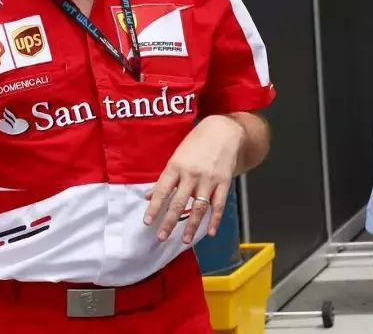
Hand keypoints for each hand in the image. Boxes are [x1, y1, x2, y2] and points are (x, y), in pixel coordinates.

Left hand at [143, 115, 244, 243]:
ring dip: (192, 226)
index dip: (154, 208)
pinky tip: (210, 232)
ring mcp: (208, 179)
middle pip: (179, 203)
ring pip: (199, 207)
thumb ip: (165, 178)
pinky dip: (215, 220)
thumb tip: (149, 195)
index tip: (148, 222)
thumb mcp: (177, 156)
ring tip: (185, 240)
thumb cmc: (197, 143)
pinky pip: (218, 204)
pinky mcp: (224, 182)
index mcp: (176, 166)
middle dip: (170, 222)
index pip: (162, 191)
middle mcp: (191, 174)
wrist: (223, 131)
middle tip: (162, 237)